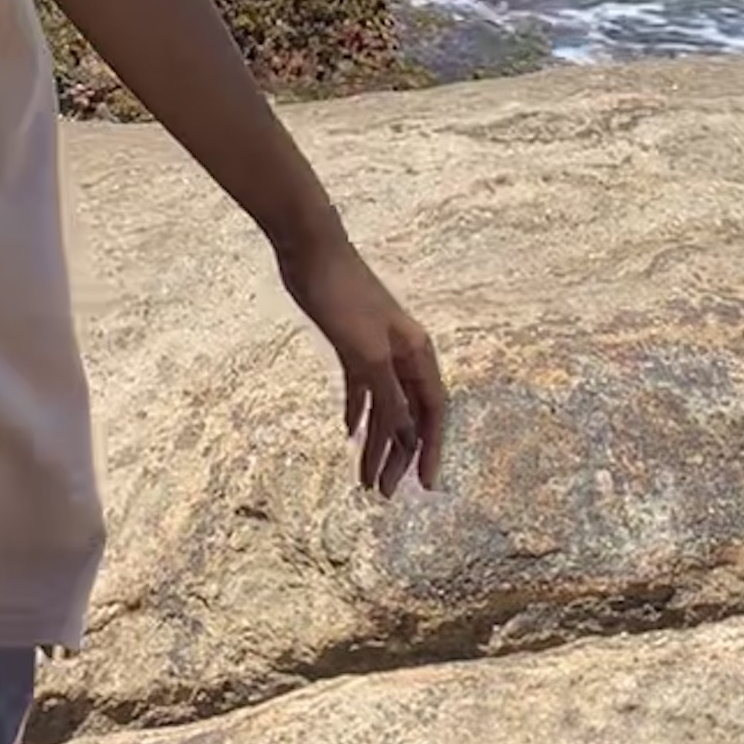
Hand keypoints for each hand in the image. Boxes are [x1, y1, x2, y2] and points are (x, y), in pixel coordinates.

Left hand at [279, 226, 446, 497]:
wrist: (311, 250)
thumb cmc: (343, 296)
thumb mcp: (366, 352)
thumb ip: (387, 392)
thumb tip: (405, 431)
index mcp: (416, 354)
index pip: (431, 413)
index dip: (431, 450)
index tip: (426, 486)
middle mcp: (402, 354)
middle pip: (408, 415)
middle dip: (398, 455)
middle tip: (381, 492)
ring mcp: (377, 349)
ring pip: (383, 405)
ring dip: (376, 440)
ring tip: (364, 476)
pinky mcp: (351, 344)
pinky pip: (361, 387)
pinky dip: (358, 410)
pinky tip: (350, 431)